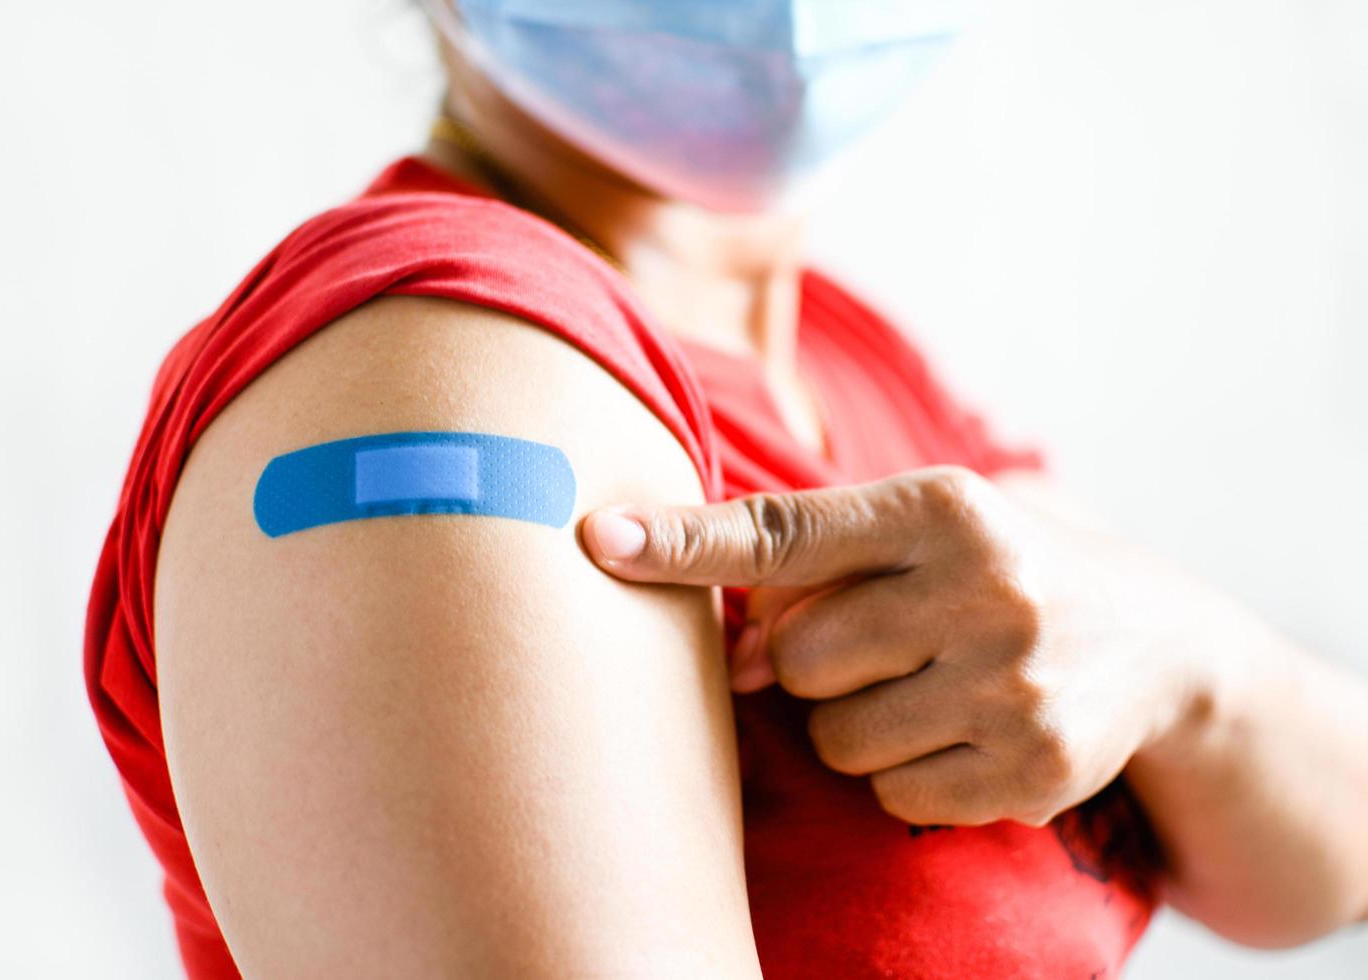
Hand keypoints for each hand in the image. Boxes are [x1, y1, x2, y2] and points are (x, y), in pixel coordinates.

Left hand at [580, 466, 1203, 826]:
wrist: (1157, 643)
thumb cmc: (997, 572)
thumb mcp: (921, 533)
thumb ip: (815, 570)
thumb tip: (726, 658)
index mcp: (942, 507)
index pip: (784, 529)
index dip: (684, 539)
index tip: (597, 538)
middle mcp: (984, 588)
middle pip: (795, 658)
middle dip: (813, 661)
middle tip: (880, 641)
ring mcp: (1014, 684)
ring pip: (836, 736)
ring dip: (856, 720)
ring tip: (927, 682)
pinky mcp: (1033, 768)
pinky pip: (892, 793)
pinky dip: (907, 769)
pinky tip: (963, 728)